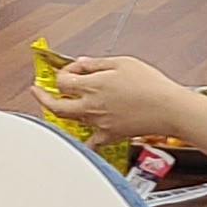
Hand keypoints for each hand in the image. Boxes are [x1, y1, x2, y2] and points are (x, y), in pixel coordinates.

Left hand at [37, 54, 195, 145]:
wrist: (169, 108)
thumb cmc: (150, 85)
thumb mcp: (122, 63)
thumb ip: (97, 63)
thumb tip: (82, 64)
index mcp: (92, 86)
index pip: (63, 81)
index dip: (63, 73)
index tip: (72, 70)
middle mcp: (91, 106)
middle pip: (56, 105)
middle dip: (42, 97)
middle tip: (36, 91)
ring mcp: (99, 123)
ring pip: (70, 121)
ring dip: (59, 114)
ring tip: (56, 107)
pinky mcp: (110, 134)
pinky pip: (91, 144)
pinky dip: (82, 144)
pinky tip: (76, 144)